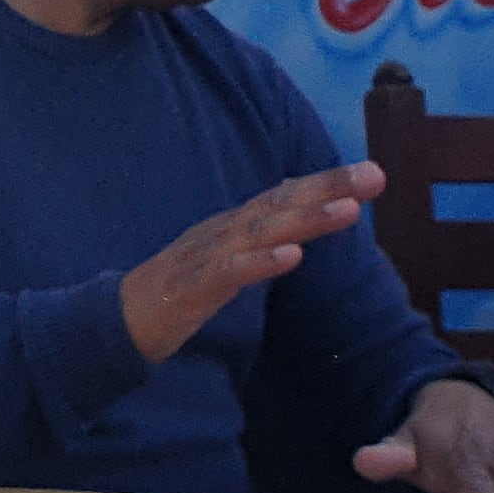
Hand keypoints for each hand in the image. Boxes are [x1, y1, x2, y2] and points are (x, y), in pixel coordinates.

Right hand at [118, 161, 382, 364]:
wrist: (119, 321)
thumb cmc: (180, 289)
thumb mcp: (228, 260)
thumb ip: (261, 240)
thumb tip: (301, 224)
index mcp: (234, 225)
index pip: (286, 196)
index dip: (327, 183)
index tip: (372, 172)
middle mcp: (224, 231)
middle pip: (281, 203)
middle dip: (328, 188)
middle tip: (374, 175)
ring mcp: (206, 256)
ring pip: (262, 232)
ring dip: (305, 220)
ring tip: (348, 211)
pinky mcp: (191, 287)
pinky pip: (230, 273)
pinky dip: (260, 262)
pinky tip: (292, 257)